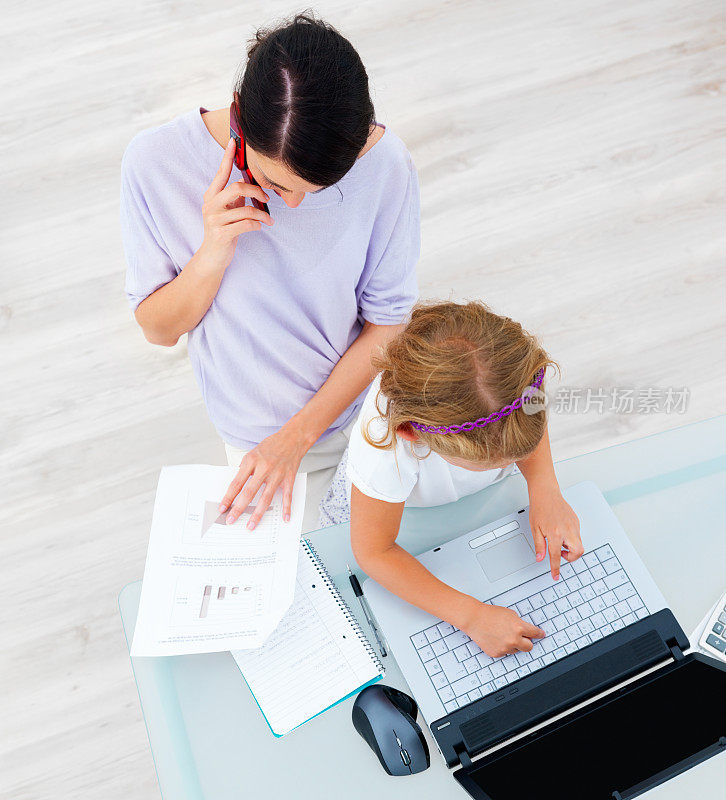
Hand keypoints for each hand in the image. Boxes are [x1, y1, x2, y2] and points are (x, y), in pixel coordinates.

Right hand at [199, 138, 273, 269]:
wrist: (213, 257)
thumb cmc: (224, 231)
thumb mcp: (228, 211)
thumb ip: (235, 198)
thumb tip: (252, 184)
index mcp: (211, 196)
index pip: (221, 173)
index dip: (227, 157)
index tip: (233, 141)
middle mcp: (210, 205)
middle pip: (236, 187)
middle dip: (256, 191)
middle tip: (266, 198)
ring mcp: (214, 220)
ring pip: (246, 209)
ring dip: (262, 215)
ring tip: (269, 220)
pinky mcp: (221, 234)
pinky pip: (246, 224)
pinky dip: (257, 225)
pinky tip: (259, 227)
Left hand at [219, 423, 309, 528]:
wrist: (293, 437)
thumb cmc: (272, 445)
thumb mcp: (253, 453)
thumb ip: (245, 469)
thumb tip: (238, 487)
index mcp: (252, 460)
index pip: (237, 483)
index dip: (228, 497)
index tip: (222, 508)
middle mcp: (264, 467)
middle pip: (249, 492)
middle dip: (239, 509)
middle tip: (231, 520)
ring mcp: (277, 474)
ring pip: (266, 497)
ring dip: (258, 514)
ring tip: (251, 525)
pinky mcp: (289, 478)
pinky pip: (287, 496)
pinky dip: (287, 508)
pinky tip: (285, 518)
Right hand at [460, 601, 544, 657]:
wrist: (474, 619)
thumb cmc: (490, 614)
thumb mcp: (510, 614)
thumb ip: (520, 623)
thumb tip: (525, 631)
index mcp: (518, 628)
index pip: (535, 633)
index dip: (539, 634)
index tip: (541, 635)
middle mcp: (513, 640)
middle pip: (529, 647)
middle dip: (528, 642)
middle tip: (523, 638)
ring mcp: (505, 648)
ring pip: (516, 650)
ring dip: (513, 644)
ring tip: (502, 634)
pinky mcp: (497, 653)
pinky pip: (504, 652)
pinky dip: (502, 647)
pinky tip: (495, 638)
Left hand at [529, 487, 582, 579]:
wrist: (546, 494)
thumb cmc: (540, 509)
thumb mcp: (535, 529)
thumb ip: (539, 546)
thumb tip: (540, 558)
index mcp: (555, 534)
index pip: (556, 557)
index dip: (556, 568)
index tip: (555, 576)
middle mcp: (567, 530)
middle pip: (578, 552)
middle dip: (571, 558)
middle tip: (560, 554)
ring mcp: (574, 525)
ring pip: (579, 544)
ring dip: (571, 548)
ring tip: (558, 540)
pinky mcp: (576, 521)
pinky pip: (577, 535)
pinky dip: (571, 539)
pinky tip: (562, 533)